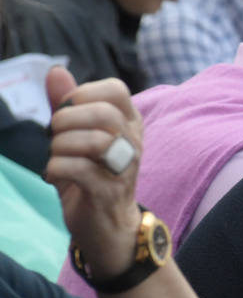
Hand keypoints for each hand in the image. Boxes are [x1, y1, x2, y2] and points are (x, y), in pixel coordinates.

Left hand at [44, 67, 143, 279]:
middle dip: (66, 120)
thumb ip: (68, 104)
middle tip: (56, 136)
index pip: (115, 90)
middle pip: (103, 113)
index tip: (68, 112)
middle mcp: (133, 142)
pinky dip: (55, 169)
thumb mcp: (78, 136)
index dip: (83, 94)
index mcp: (130, 123)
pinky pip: (77, 170)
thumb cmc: (91, 176)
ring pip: (91, 141)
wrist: (109, 227)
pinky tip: (54, 175)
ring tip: (56, 156)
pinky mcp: (107, 193)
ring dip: (59, 146)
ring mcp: (124, 168)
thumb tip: (55, 70)